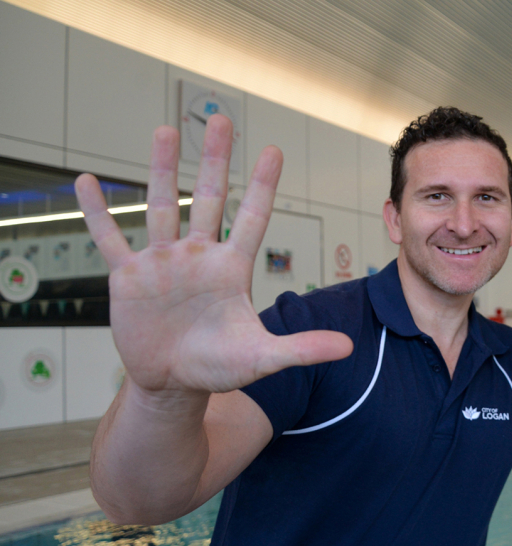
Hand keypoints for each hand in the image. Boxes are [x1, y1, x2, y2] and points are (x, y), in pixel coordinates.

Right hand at [75, 115, 352, 398]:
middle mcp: (199, 255)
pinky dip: (98, 213)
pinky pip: (109, 239)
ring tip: (165, 131)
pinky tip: (87, 182)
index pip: (252, 218)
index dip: (263, 186)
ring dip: (163, 170)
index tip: (274, 151)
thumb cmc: (218, 366)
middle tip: (221, 120)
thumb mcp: (262, 357)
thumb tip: (349, 348)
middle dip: (215, 160)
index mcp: (232, 268)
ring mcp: (162, 263)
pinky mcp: (128, 277)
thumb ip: (301, 349)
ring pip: (162, 206)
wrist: (173, 383)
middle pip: (210, 198)